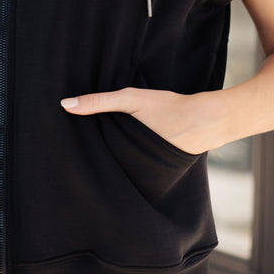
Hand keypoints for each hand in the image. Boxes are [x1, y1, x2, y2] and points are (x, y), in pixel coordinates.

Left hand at [60, 87, 219, 155]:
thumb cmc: (169, 108)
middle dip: (92, 162)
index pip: (92, 163)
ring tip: (91, 155)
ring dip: (110, 163)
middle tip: (72, 155)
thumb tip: (64, 104)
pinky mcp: (157, 170)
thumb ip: (99, 101)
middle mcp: (134, 171)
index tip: (64, 152)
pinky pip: (135, 167)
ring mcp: (147, 174)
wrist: (208, 119)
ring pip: (120, 169)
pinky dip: (126, 161)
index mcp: (124, 158)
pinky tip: (120, 151)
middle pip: (105, 168)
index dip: (79, 157)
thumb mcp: (132, 100)